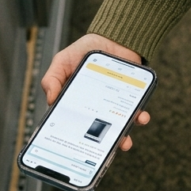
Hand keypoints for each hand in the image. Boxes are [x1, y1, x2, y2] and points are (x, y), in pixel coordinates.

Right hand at [41, 34, 150, 150]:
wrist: (114, 37)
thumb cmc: (85, 50)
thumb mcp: (62, 61)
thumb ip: (52, 78)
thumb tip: (50, 101)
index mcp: (78, 104)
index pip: (74, 125)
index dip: (74, 139)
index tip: (74, 151)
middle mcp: (96, 109)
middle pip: (97, 133)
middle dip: (100, 146)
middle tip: (102, 153)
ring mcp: (115, 106)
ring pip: (119, 128)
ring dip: (123, 138)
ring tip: (124, 141)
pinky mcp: (132, 100)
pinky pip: (137, 113)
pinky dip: (140, 118)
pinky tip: (141, 117)